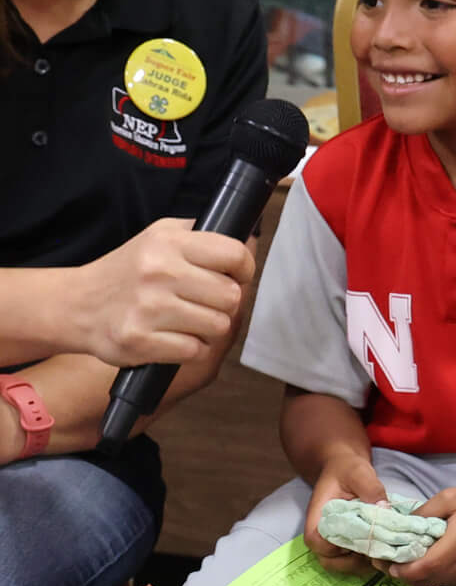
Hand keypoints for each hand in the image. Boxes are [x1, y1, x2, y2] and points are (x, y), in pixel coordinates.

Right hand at [71, 219, 254, 366]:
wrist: (77, 305)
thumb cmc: (128, 272)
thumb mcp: (159, 236)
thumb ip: (201, 236)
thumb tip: (248, 241)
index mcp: (167, 243)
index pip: (235, 254)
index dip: (244, 270)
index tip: (235, 277)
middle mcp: (158, 272)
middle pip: (232, 296)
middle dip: (224, 303)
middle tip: (203, 302)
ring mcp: (148, 308)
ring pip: (218, 326)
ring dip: (208, 328)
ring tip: (186, 320)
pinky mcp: (139, 340)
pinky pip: (195, 350)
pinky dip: (190, 348)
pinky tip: (172, 337)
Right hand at [303, 451, 384, 577]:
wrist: (345, 469)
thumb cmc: (348, 469)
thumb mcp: (359, 471)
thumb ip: (370, 488)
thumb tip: (384, 510)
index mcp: (317, 517)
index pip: (318, 543)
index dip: (338, 547)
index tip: (362, 538)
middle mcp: (321, 533)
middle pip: (329, 561)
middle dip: (354, 562)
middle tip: (379, 551)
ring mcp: (332, 541)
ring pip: (342, 565)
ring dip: (363, 563)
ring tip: (384, 551)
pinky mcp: (345, 543)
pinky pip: (352, 560)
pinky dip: (367, 560)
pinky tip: (384, 549)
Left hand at [379, 485, 455, 585]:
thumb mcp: (450, 498)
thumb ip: (422, 513)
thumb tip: (401, 526)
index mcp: (454, 547)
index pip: (416, 570)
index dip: (394, 568)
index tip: (380, 556)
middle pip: (419, 581)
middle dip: (398, 572)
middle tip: (384, 557)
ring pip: (428, 584)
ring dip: (412, 574)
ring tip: (400, 558)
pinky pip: (441, 581)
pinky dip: (427, 575)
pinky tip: (422, 560)